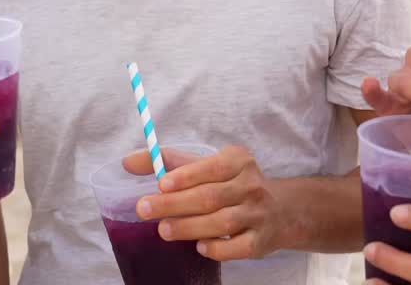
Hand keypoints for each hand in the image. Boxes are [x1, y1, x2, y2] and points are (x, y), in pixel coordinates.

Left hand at [126, 145, 284, 260]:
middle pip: (210, 197)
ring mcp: (258, 215)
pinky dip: (217, 249)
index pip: (212, 167)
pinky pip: (238, 248)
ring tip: (163, 230)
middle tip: (145, 209)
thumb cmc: (232, 184)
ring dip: (190, 227)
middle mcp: (251, 186)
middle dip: (175, 204)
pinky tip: (199, 247)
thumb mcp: (208, 166)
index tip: (161, 183)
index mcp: (239, 161)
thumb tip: (128, 162)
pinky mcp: (260, 242)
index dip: (186, 176)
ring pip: (222, 223)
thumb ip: (170, 162)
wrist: (282, 211)